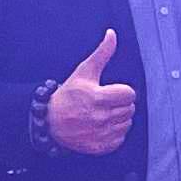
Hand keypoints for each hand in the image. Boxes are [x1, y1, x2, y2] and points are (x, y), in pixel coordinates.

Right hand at [44, 28, 135, 156]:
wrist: (51, 121)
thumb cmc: (69, 94)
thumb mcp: (84, 71)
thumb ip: (102, 53)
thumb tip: (112, 34)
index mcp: (97, 97)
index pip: (129, 94)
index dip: (123, 91)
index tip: (112, 91)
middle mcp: (99, 117)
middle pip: (129, 109)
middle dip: (121, 104)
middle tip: (107, 102)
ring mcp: (99, 134)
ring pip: (127, 124)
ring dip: (119, 118)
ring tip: (104, 113)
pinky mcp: (98, 147)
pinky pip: (120, 139)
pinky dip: (115, 133)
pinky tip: (103, 126)